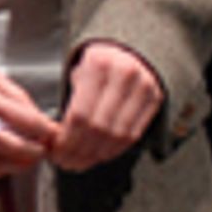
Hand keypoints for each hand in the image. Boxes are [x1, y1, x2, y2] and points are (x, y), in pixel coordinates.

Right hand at [0, 56, 59, 178]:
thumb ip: (14, 94)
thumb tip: (38, 118)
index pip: (18, 117)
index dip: (42, 128)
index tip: (52, 132)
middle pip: (6, 145)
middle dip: (32, 151)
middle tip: (43, 150)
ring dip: (14, 166)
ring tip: (26, 160)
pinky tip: (3, 164)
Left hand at [51, 41, 162, 170]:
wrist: (130, 49)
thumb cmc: (98, 64)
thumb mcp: (79, 72)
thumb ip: (70, 102)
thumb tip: (56, 141)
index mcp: (99, 64)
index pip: (80, 114)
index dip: (67, 139)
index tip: (56, 150)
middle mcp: (125, 74)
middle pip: (99, 127)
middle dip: (79, 150)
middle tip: (66, 161)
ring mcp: (144, 87)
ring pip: (117, 134)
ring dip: (96, 155)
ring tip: (80, 162)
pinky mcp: (156, 99)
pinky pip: (133, 134)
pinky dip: (114, 150)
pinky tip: (99, 155)